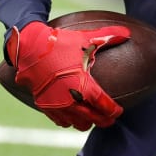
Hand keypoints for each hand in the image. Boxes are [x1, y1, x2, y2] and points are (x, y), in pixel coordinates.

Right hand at [4, 19, 129, 129]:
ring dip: (87, 122)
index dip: (114, 111)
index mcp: (83, 86)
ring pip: (78, 124)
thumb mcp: (85, 38)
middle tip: (110, 118)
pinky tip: (73, 114)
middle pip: (94, 119)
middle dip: (104, 120)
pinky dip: (69, 121)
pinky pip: (61, 121)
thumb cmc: (59, 43)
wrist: (29, 47)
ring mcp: (57, 105)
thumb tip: (127, 32)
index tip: (119, 110)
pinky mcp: (45, 106)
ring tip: (92, 116)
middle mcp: (71, 100)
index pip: (105, 106)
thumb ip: (107, 36)